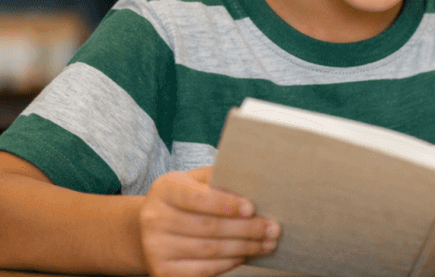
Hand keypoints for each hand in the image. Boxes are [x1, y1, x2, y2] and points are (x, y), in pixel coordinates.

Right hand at [139, 167, 279, 276]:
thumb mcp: (195, 180)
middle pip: (209, 226)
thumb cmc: (184, 199)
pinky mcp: (162, 271)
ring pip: (209, 249)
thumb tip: (255, 183)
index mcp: (165, 190)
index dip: (227, 204)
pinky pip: (203, 270)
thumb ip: (219, 178)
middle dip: (247, 229)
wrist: (148, 229)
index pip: (199, 198)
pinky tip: (245, 255)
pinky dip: (228, 263)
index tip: (252, 208)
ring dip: (245, 247)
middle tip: (274, 229)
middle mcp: (155, 218)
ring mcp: (156, 247)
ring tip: (268, 243)